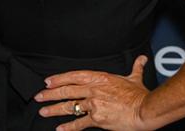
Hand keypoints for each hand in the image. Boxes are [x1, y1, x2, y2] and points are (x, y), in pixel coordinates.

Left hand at [35, 56, 152, 130]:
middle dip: (50, 94)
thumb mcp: (135, 78)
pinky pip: (79, 123)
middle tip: (39, 97)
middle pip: (66, 91)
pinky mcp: (97, 119)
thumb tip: (141, 59)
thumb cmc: (140, 95)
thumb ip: (135, 68)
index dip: (58, 79)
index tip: (48, 82)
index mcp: (99, 78)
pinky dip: (69, 127)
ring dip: (54, 109)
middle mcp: (93, 90)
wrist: (145, 110)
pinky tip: (60, 128)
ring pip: (69, 106)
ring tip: (44, 111)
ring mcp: (94, 104)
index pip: (73, 76)